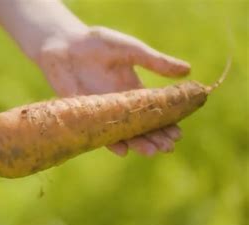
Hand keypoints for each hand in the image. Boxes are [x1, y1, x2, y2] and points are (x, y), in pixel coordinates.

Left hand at [36, 26, 189, 155]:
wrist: (65, 45)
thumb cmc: (97, 43)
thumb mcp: (131, 50)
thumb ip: (156, 62)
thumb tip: (188, 70)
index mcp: (133, 90)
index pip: (154, 111)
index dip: (167, 122)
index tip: (179, 133)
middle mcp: (119, 105)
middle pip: (141, 126)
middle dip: (156, 137)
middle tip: (169, 147)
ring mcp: (102, 112)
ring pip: (123, 132)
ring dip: (138, 143)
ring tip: (152, 151)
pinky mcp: (84, 115)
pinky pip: (99, 132)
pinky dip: (111, 142)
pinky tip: (123, 150)